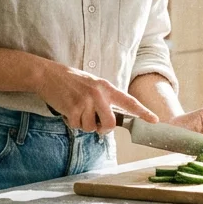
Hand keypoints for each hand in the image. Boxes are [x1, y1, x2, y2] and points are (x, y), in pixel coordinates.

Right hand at [35, 64, 158, 133]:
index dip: (143, 112)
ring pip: (91, 127)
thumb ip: (103, 98)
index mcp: (106, 87)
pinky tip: (68, 110)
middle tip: (95, 124)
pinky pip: (77, 126)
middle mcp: (98, 94)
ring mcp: (86, 101)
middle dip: (102, 128)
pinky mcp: (73, 108)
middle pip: (109, 123)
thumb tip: (109, 119)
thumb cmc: (70, 81)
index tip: (155, 120)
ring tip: (76, 110)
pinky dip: (72, 122)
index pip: (128, 101)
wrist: (48, 75)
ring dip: (83, 124)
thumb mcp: (92, 84)